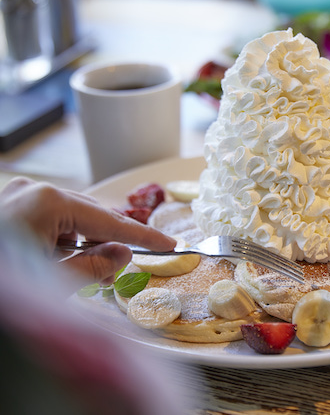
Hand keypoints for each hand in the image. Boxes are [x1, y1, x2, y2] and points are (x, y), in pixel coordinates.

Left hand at [0, 177, 175, 283]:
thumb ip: (95, 266)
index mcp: (48, 202)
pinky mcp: (7, 205)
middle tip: (121, 266)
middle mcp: (32, 190)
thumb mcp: (53, 281)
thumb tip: (122, 255)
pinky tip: (50, 262)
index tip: (170, 246)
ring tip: (70, 272)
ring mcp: (16, 195)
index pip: (110, 222)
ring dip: (78, 245)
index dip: (144, 238)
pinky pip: (47, 221)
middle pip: (90, 216)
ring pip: (68, 219)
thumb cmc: (2, 280)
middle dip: (107, 243)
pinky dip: (57, 242)